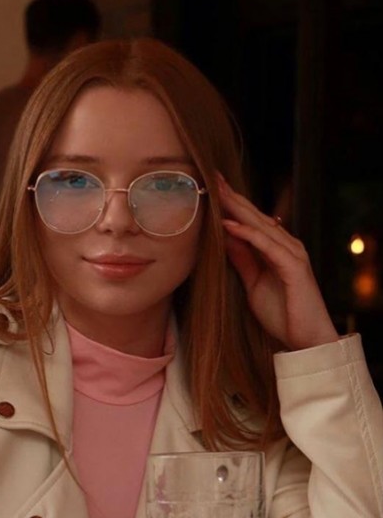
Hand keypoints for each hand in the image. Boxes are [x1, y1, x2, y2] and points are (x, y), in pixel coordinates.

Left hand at [218, 175, 338, 350]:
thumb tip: (225, 238)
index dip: (231, 204)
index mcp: (277, 248)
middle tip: (211, 178)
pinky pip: (267, 245)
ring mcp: (292, 254)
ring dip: (237, 208)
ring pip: (260, 225)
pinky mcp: (293, 266)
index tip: (210, 188)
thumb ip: (242, 260)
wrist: (305, 340)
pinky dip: (248, 234)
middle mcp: (286, 245)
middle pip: (254, 216)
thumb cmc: (282, 314)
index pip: (251, 220)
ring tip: (216, 193)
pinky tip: (229, 225)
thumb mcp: (253, 283)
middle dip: (232, 197)